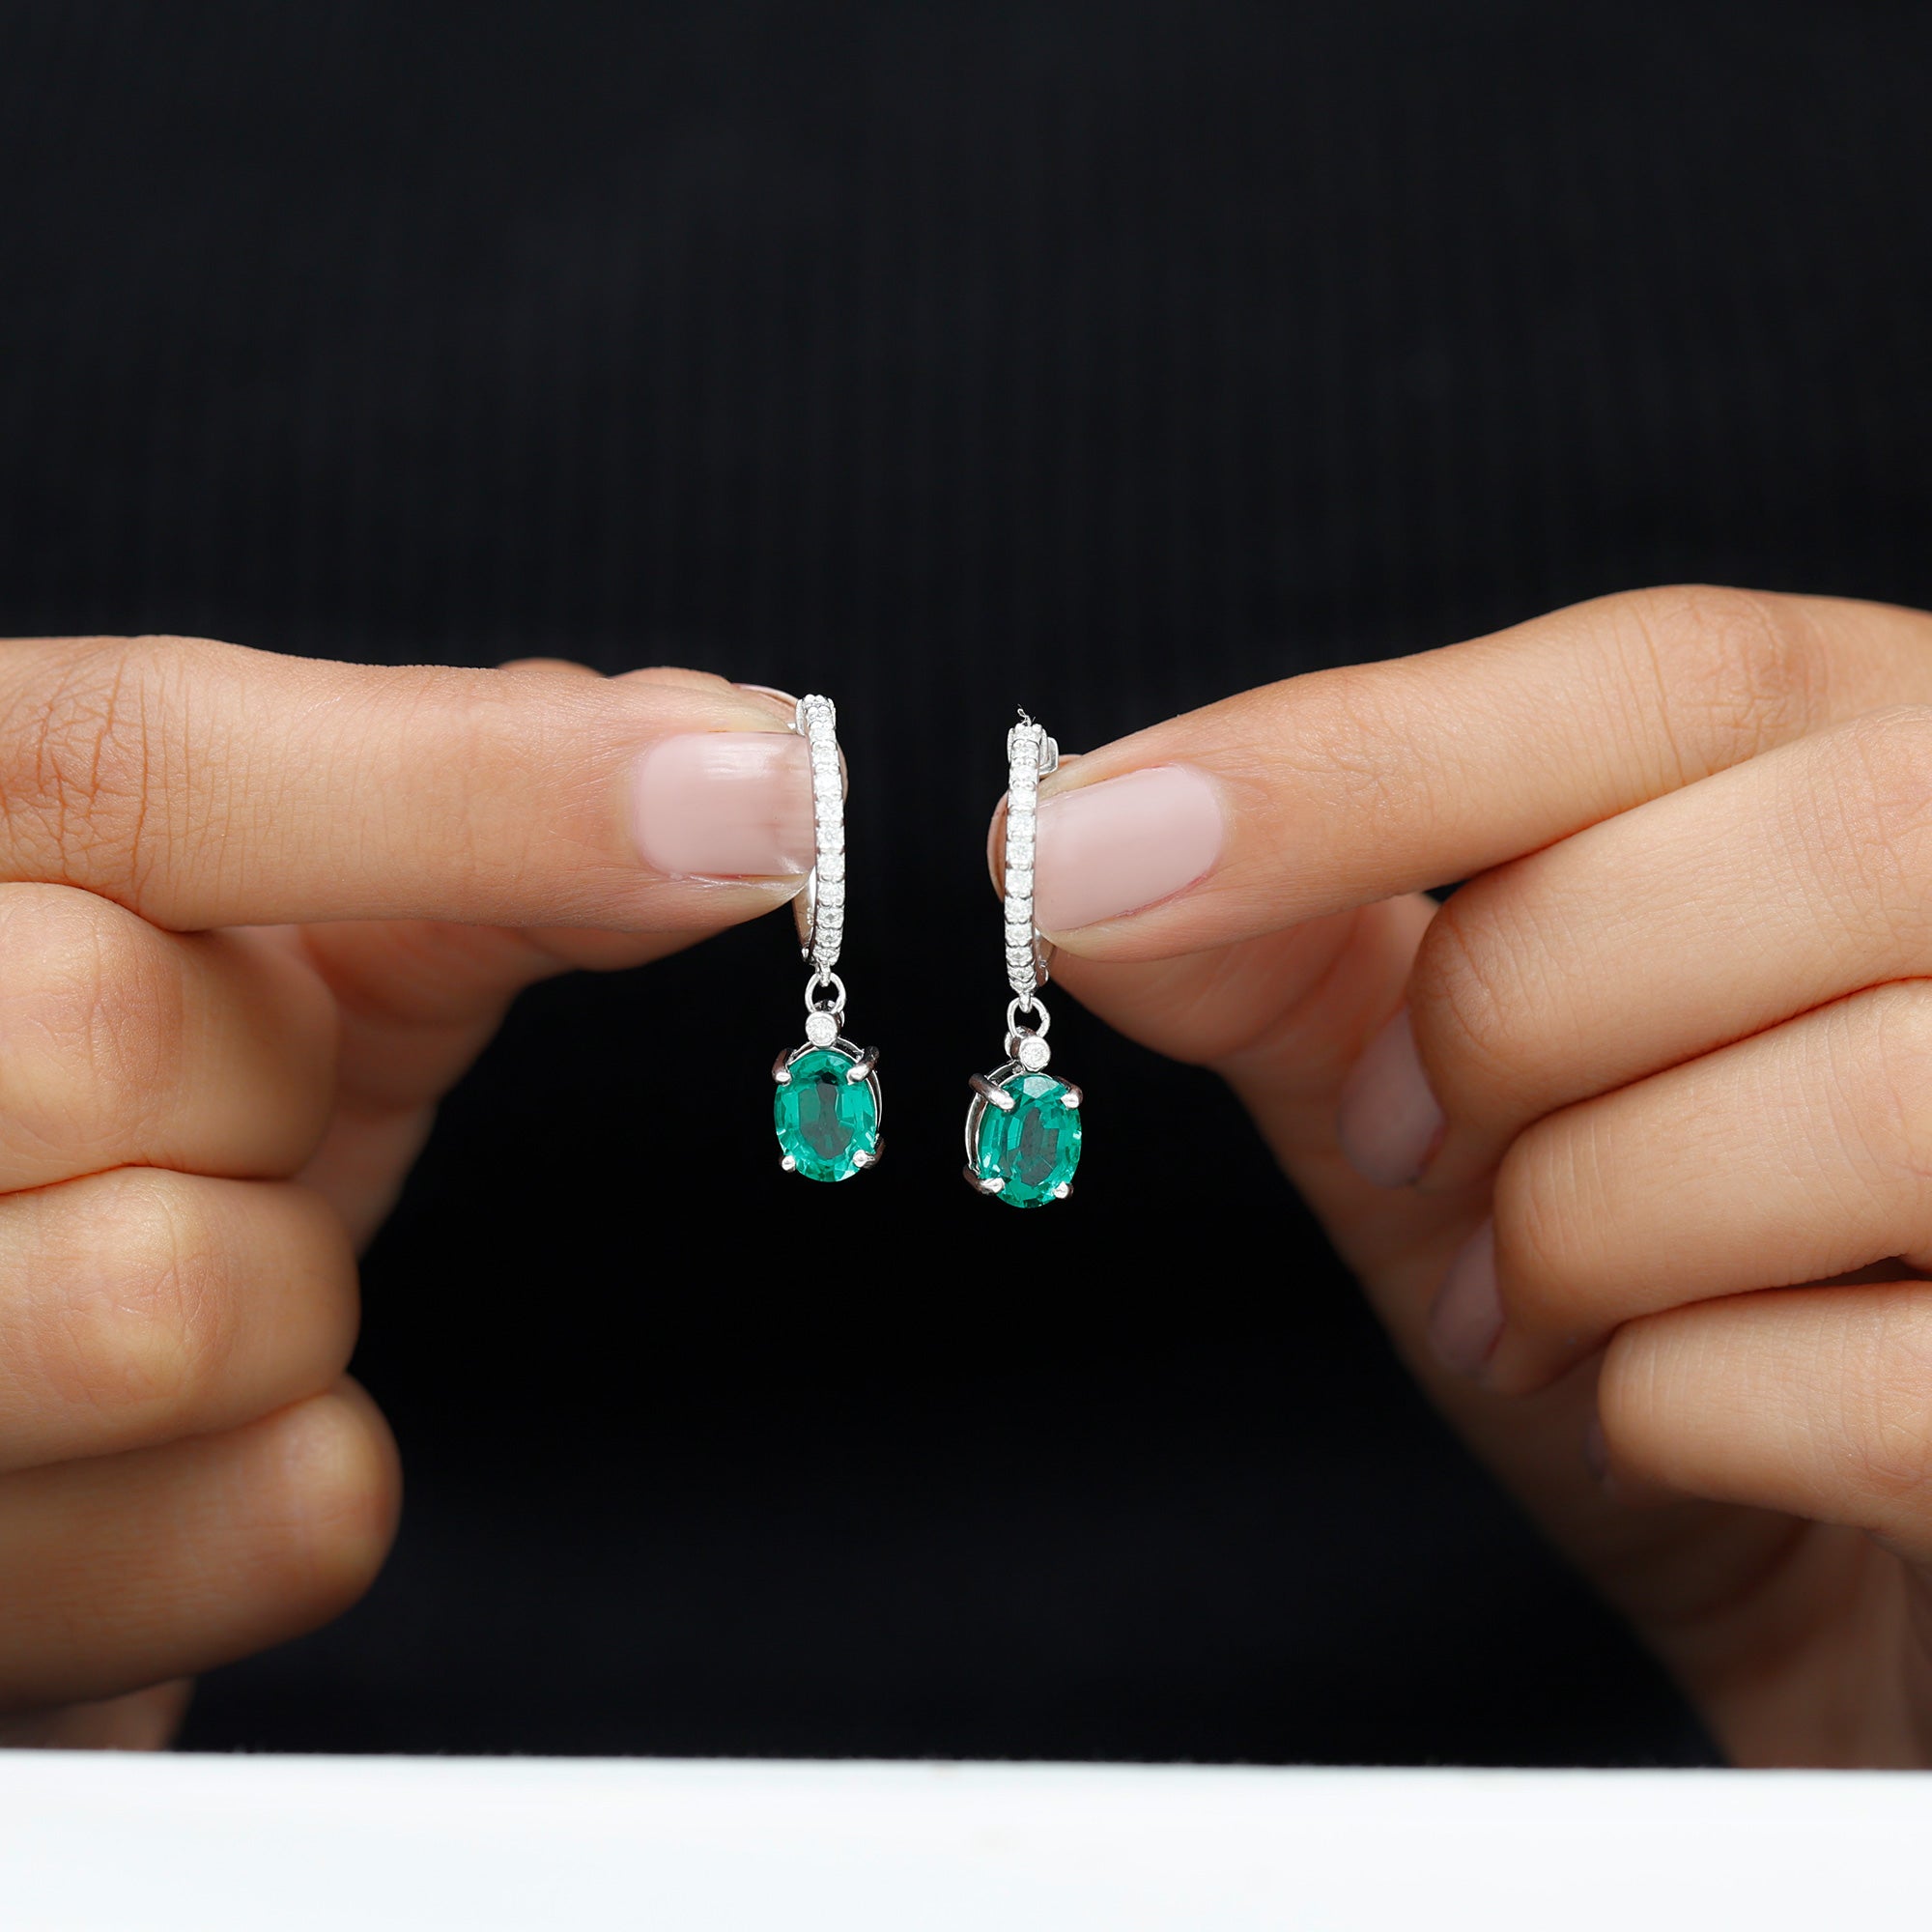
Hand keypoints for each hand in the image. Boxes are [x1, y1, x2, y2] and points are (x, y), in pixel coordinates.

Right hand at [0, 636, 813, 1747]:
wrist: (4, 1413)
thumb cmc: (121, 1134)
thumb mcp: (255, 954)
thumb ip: (455, 836)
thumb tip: (731, 764)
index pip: (127, 765)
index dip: (466, 778)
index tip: (756, 786)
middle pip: (116, 1033)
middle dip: (262, 1087)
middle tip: (217, 1122)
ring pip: (178, 1307)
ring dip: (285, 1298)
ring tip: (177, 1275)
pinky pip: (285, 1519)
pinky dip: (296, 1487)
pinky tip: (174, 1460)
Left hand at [1014, 587, 1931, 1765]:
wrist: (1837, 1597)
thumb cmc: (1670, 1311)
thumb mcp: (1460, 1111)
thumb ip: (1303, 961)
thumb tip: (1083, 843)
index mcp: (1914, 785)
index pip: (1677, 675)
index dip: (1358, 755)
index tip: (1079, 845)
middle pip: (1799, 844)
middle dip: (1507, 1026)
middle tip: (1415, 1150)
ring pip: (1865, 1102)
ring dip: (1584, 1239)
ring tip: (1539, 1307)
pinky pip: (1892, 1384)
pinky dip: (1685, 1419)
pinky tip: (1671, 1422)